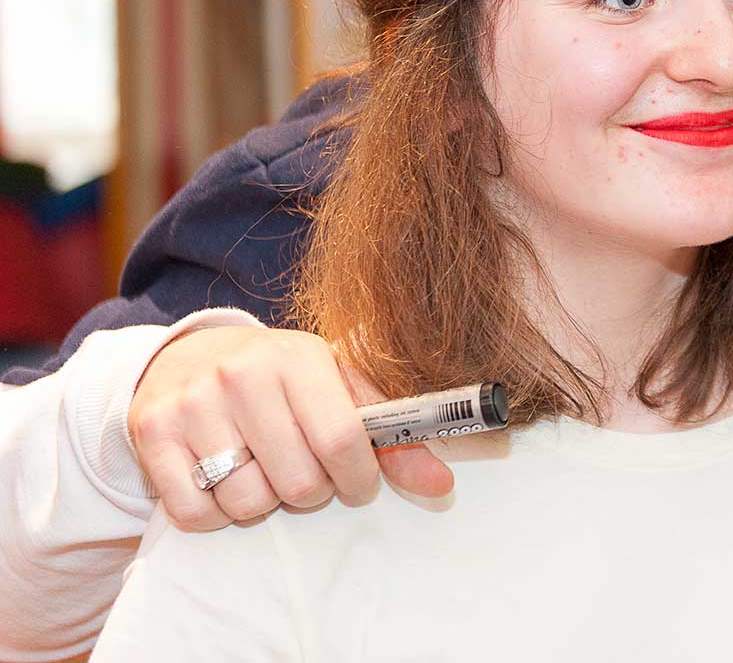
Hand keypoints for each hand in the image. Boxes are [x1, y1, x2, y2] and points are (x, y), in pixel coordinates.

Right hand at [129, 326, 454, 531]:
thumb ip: (392, 436)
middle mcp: (242, 374)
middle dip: (310, 493)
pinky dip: (215, 514)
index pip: (341, 439)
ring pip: (246, 501)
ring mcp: (192, 402)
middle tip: (304, 475)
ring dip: (262, 503)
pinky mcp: (151, 433)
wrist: (189, 356)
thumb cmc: (282, 379)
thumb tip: (442, 487)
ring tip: (261, 471)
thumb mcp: (338, 388)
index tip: (358, 483)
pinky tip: (222, 482)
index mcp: (300, 356)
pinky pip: (195, 512)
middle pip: (296, 480)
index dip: (358, 477)